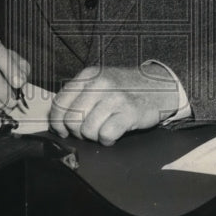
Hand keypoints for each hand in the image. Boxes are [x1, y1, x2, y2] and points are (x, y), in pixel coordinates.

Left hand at [49, 65, 180, 145]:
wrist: (159, 86)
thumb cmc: (124, 89)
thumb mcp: (99, 82)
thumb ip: (79, 95)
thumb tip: (57, 121)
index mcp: (88, 75)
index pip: (59, 103)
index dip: (57, 122)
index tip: (62, 130)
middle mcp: (99, 83)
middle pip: (72, 119)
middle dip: (77, 132)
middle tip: (88, 131)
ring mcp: (115, 97)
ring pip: (87, 130)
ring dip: (94, 137)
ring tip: (104, 130)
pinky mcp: (129, 112)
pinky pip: (106, 135)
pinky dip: (108, 140)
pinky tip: (113, 134)